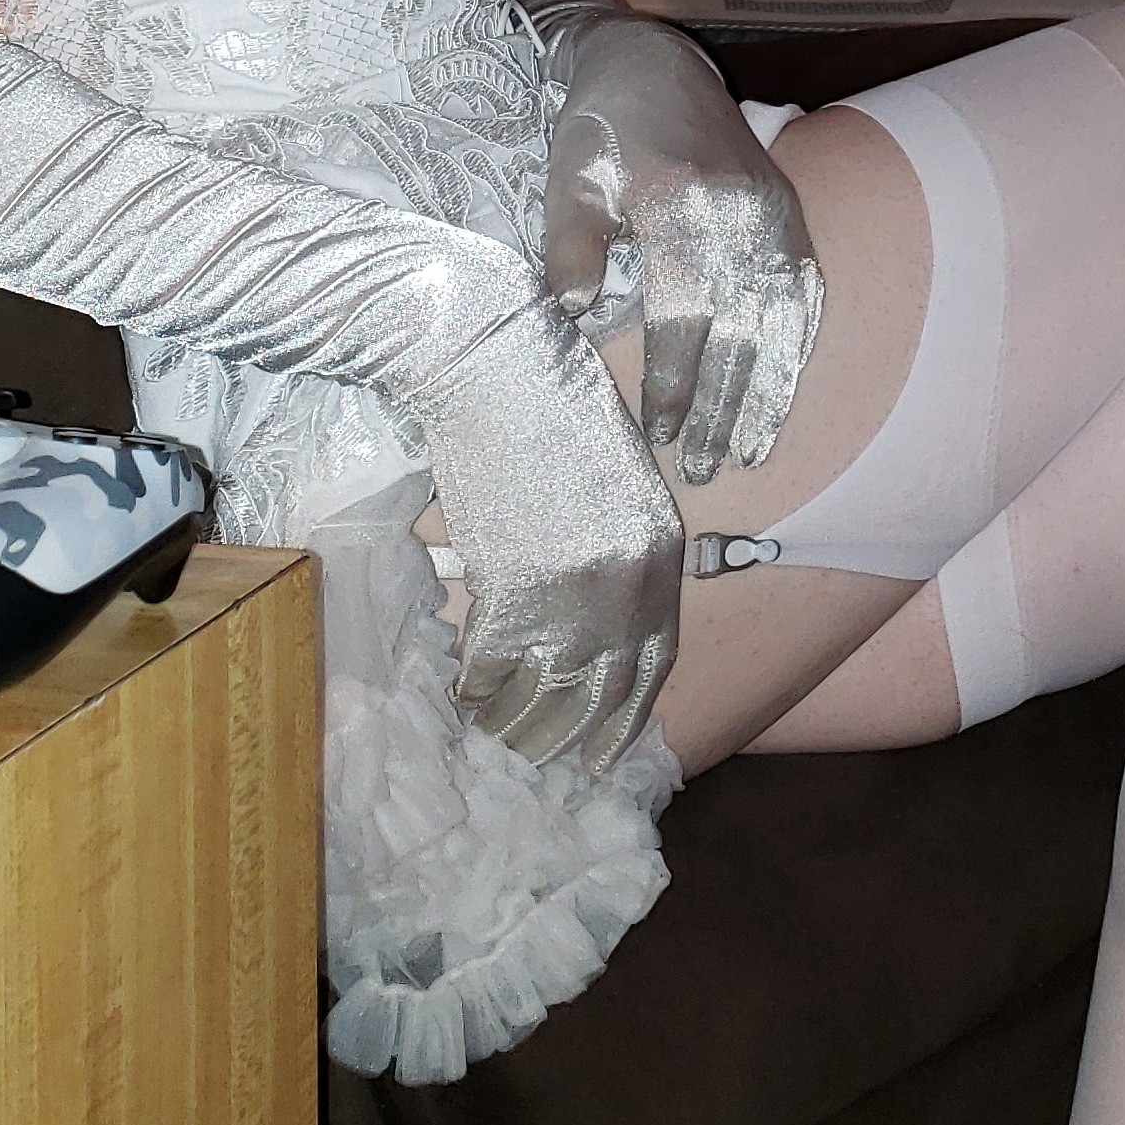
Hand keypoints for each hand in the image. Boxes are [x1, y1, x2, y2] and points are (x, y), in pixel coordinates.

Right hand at [415, 286, 685, 770]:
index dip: (626, 714)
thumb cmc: (550, 407)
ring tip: (494, 729)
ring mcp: (572, 601)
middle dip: (569, 737)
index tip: (603, 747)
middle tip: (539, 754)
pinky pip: (489, 674)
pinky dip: (473, 691)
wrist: (497, 370)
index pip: (654, 662)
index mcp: (663, 555)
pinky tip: (462, 691)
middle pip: (603, 696)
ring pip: (546, 700)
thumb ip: (618, 550)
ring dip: (516, 726)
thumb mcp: (615, 481)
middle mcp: (630, 590)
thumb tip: (593, 614)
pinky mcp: (512, 601)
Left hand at [539, 13, 823, 482]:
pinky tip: (783, 392)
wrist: (656, 61)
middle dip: (721, 408)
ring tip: (747, 453)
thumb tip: (575, 315)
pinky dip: (797, 349)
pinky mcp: (791, 216)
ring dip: (767, 393)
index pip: (684, 317)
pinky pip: (805, 295)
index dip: (673, 382)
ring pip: (780, 324)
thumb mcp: (568, 180)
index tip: (658, 434)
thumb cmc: (601, 127)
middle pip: (739, 333)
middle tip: (701, 468)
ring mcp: (776, 218)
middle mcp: (741, 217)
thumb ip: (571, 248)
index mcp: (682, 208)